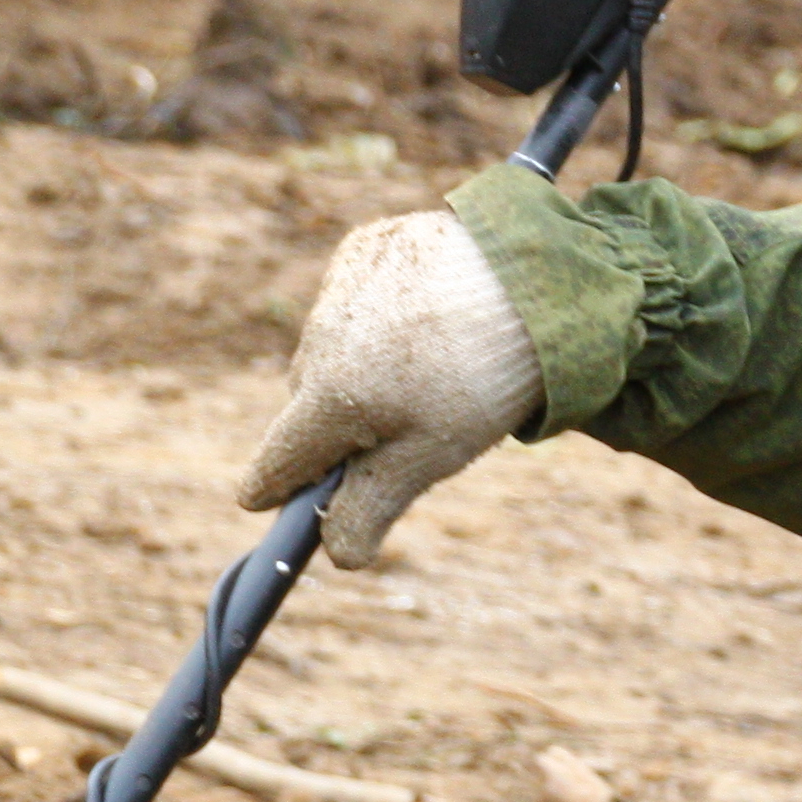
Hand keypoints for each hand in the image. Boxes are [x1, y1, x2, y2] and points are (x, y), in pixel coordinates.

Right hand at [238, 210, 540, 567]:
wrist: (541, 274)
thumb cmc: (488, 377)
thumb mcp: (432, 455)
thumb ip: (372, 504)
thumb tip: (337, 554)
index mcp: (329, 396)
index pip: (279, 457)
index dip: (273, 485)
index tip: (261, 499)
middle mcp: (318, 338)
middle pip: (310, 403)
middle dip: (340, 425)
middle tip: (398, 433)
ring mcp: (339, 285)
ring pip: (334, 348)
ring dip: (364, 367)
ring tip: (432, 371)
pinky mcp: (366, 247)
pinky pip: (358, 298)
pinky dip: (384, 316)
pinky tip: (432, 319)